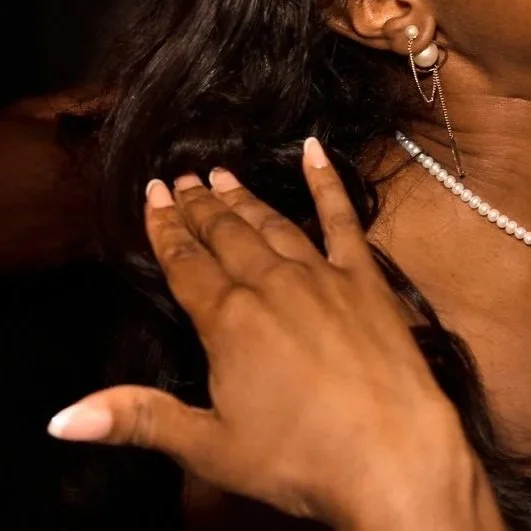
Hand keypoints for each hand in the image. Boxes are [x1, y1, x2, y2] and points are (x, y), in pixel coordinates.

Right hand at [48, 140, 499, 530]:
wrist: (389, 450)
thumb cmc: (298, 457)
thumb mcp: (208, 447)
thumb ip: (140, 419)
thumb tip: (65, 417)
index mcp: (228, 321)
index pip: (185, 265)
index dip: (165, 230)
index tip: (153, 196)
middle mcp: (272, 284)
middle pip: (226, 237)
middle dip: (200, 208)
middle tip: (182, 179)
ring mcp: (323, 275)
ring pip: (273, 225)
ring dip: (244, 200)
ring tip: (222, 175)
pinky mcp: (366, 277)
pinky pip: (343, 218)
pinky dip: (326, 181)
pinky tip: (315, 150)